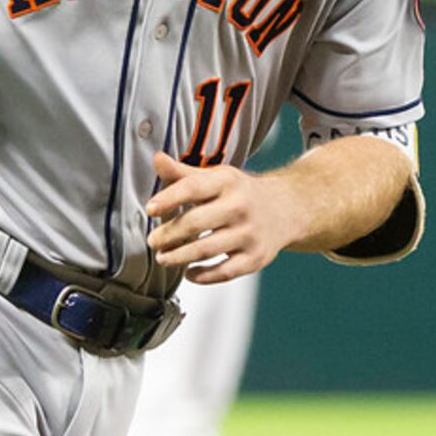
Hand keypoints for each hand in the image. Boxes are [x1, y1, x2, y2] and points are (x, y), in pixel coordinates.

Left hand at [146, 151, 298, 282]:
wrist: (285, 209)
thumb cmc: (240, 194)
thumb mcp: (216, 178)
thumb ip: (183, 173)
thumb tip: (156, 159)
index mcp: (228, 181)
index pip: (193, 188)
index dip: (169, 198)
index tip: (150, 209)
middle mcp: (240, 206)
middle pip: (196, 222)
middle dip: (169, 234)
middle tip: (153, 241)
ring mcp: (249, 234)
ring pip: (207, 250)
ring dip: (179, 257)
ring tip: (163, 258)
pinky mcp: (255, 258)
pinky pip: (225, 272)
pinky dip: (203, 276)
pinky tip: (189, 273)